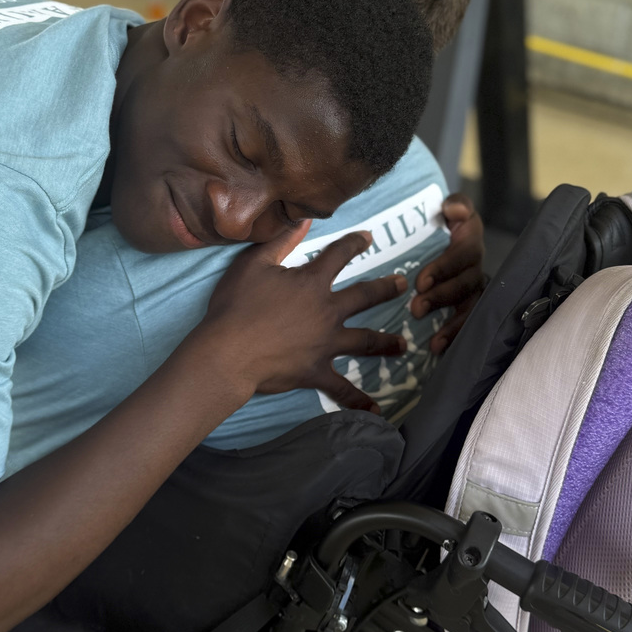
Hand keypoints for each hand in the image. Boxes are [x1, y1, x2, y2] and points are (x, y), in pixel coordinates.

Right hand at [202, 222, 407, 411]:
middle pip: (364, 297)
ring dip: (386, 342)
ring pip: (365, 341)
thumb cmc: (236, 306)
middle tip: (403, 284)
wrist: (227, 352)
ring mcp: (325, 344)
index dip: (355, 243)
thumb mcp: (253, 264)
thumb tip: (302, 219)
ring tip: (403, 344)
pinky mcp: (316, 372)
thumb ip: (280, 241)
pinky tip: (376, 411)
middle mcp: (327, 312)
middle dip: (386, 289)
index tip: (369, 237)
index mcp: (312, 283)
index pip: (339, 256)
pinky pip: (342, 388)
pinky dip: (359, 401)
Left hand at [411, 192, 485, 352]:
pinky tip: (440, 351)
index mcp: (470, 241)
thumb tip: (454, 210)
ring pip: (470, 309)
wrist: (440, 234)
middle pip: (465, 286)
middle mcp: (475, 267)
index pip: (463, 255)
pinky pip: (468, 324)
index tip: (420, 282)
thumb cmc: (441, 221)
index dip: (443, 269)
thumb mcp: (450, 209)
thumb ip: (456, 206)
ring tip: (434, 343)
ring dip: (452, 326)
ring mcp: (473, 289)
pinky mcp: (468, 307)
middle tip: (416, 309)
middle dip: (441, 299)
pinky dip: (456, 338)